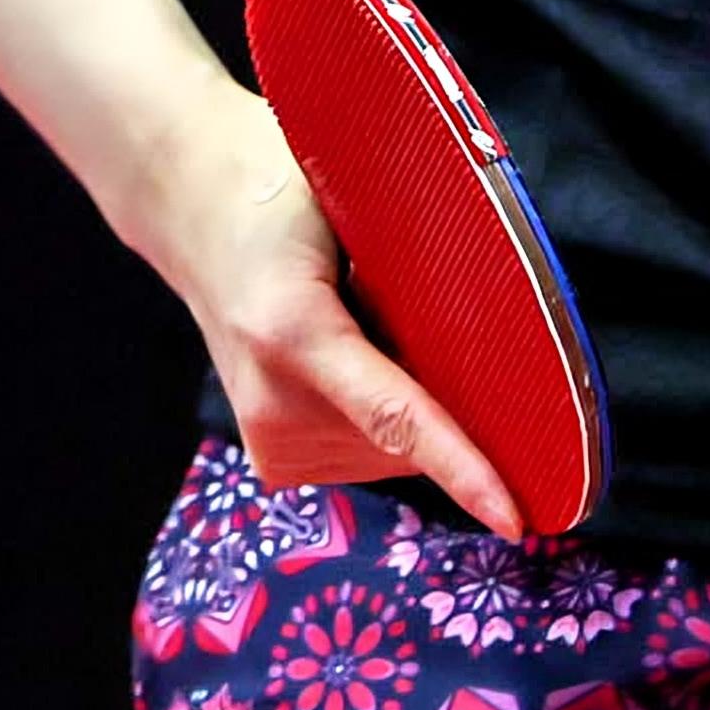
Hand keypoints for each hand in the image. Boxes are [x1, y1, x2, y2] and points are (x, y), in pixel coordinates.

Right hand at [127, 76, 525, 540]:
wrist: (195, 210)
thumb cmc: (282, 192)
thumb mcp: (355, 209)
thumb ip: (416, 272)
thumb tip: (501, 334)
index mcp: (293, 331)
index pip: (395, 415)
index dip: (462, 468)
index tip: (514, 518)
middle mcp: (274, 402)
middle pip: (411, 436)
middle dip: (457, 400)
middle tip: (429, 316)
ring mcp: (268, 438)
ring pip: (396, 452)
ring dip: (418, 405)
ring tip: (368, 324)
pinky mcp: (273, 458)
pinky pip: (370, 450)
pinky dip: (389, 417)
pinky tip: (360, 357)